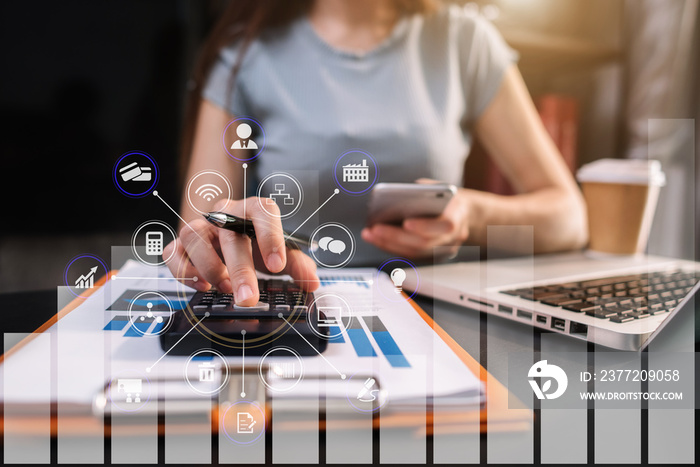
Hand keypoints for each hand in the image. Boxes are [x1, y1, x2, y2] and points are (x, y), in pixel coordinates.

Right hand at [163, 197, 319, 305]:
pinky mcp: (181, 244)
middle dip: (241, 269)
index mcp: (254, 210)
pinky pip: (173, 252)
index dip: (271, 238)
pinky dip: (184, 271)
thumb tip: (311, 281)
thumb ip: (298, 265)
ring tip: (225, 287)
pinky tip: (202, 285)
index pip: (263, 212)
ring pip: (194, 235)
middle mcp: (225, 214)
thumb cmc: (256, 243)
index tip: (279, 266)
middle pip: (230, 234)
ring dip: (210, 267)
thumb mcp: (280, 253)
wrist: (228, 240)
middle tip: (248, 298)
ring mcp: (201, 227)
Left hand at [361, 182, 469, 258]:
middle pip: (424, 243)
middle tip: (375, 229)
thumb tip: (395, 196)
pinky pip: (410, 255)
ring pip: (414, 252)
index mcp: (458, 216)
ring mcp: (443, 250)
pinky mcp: (431, 256)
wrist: (461, 213)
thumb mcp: (438, 187)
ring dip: (389, 244)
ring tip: (369, 234)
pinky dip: (391, 247)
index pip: (446, 226)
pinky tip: (376, 239)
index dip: (425, 226)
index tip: (405, 222)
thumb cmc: (445, 197)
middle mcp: (453, 237)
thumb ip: (422, 193)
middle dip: (397, 236)